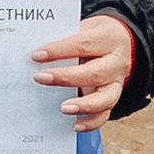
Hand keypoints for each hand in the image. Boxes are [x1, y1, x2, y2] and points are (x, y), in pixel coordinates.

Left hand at [33, 15, 135, 130]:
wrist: (118, 42)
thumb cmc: (92, 35)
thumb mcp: (82, 29)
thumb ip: (63, 39)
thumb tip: (35, 55)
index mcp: (108, 38)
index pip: (83, 44)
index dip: (59, 50)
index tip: (36, 55)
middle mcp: (116, 62)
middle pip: (95, 73)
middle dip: (65, 78)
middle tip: (40, 78)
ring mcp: (117, 83)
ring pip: (105, 98)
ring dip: (83, 105)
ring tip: (63, 108)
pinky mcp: (113, 98)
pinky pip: (105, 114)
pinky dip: (91, 122)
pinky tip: (75, 125)